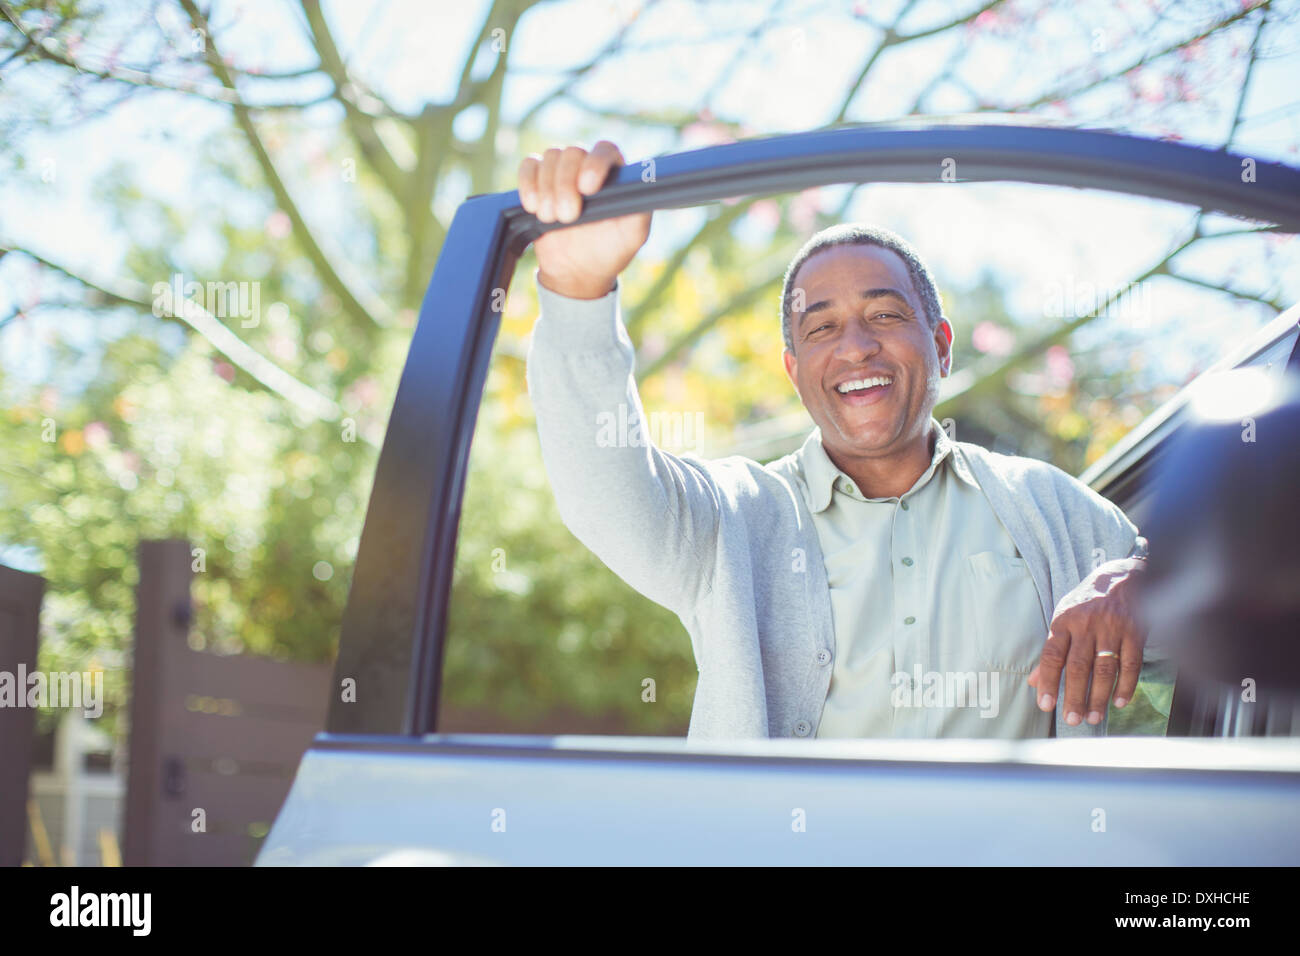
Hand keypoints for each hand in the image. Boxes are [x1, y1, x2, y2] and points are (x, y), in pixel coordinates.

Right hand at [517, 140, 651, 299]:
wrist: (578, 272)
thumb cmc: (610, 251)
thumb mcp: (633, 234)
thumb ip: (640, 206)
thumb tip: (645, 182)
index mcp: (614, 174)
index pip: (605, 149)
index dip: (595, 163)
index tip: (587, 188)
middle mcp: (587, 167)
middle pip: (572, 152)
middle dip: (565, 184)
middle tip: (568, 216)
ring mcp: (561, 172)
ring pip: (550, 157)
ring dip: (547, 187)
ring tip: (551, 218)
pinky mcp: (538, 182)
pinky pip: (528, 166)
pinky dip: (528, 183)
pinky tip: (533, 207)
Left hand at [1027, 557, 1147, 725]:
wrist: (1123, 578)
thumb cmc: (1087, 604)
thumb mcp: (1064, 619)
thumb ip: (1052, 651)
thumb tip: (1033, 681)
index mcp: (1064, 622)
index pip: (1052, 656)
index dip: (1047, 681)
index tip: (1046, 705)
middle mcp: (1087, 625)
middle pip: (1079, 667)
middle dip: (1074, 697)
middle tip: (1072, 720)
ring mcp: (1113, 629)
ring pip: (1104, 669)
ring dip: (1099, 697)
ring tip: (1093, 717)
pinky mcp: (1136, 633)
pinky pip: (1131, 664)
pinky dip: (1126, 686)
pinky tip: (1119, 702)